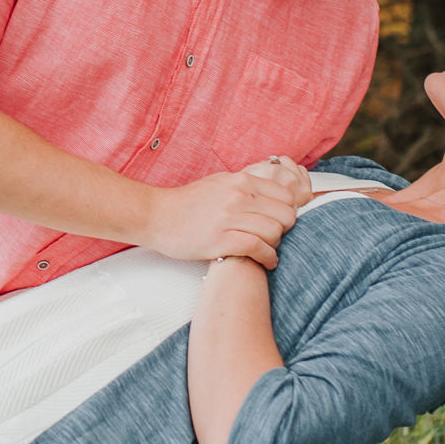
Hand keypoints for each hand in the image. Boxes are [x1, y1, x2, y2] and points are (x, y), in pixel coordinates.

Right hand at [144, 157, 311, 269]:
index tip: (282, 222)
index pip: (285, 195)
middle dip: (285, 229)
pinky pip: (257, 248)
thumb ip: (245, 187)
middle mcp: (238, 196)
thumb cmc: (187, 203)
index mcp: (241, 181)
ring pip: (274, 232)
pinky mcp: (220, 240)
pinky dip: (267, 258)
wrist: (156, 216)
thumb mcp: (220, 183)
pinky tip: (266, 262)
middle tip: (275, 238)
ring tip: (268, 250)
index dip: (288, 211)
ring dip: (275, 245)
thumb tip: (271, 193)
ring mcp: (229, 218)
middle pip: (285, 214)